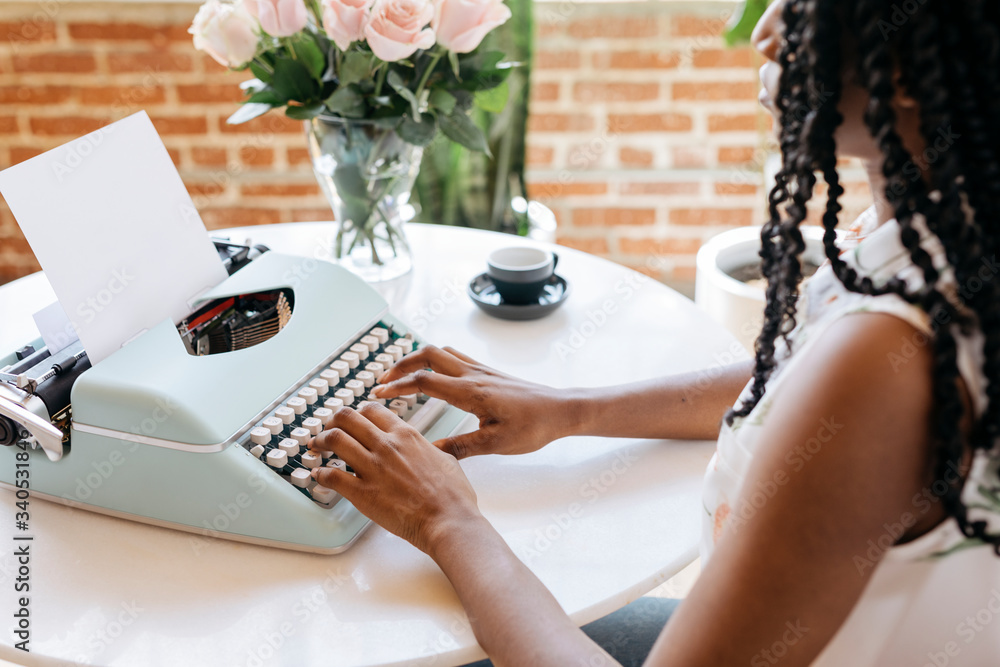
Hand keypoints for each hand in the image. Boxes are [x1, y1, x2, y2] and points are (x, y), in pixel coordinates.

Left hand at [309, 403, 481, 553]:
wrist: (448, 521)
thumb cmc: (453, 496)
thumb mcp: (446, 459)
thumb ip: (429, 450)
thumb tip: (427, 450)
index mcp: (406, 435)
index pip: (372, 410)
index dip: (357, 413)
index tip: (352, 420)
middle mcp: (386, 445)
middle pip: (347, 417)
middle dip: (332, 421)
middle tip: (327, 430)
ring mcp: (373, 468)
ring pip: (335, 439)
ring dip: (320, 441)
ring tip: (315, 447)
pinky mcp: (362, 493)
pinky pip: (331, 476)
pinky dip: (320, 474)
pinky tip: (318, 477)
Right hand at [370, 346, 577, 458]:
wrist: (561, 410)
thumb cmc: (533, 427)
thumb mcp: (495, 444)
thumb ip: (460, 448)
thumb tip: (429, 453)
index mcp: (471, 392)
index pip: (424, 380)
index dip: (397, 386)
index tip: (378, 395)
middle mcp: (473, 375)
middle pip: (427, 355)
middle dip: (400, 365)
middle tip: (382, 382)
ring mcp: (481, 370)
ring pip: (441, 351)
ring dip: (416, 359)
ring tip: (401, 375)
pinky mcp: (488, 372)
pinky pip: (456, 356)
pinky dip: (436, 359)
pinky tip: (433, 373)